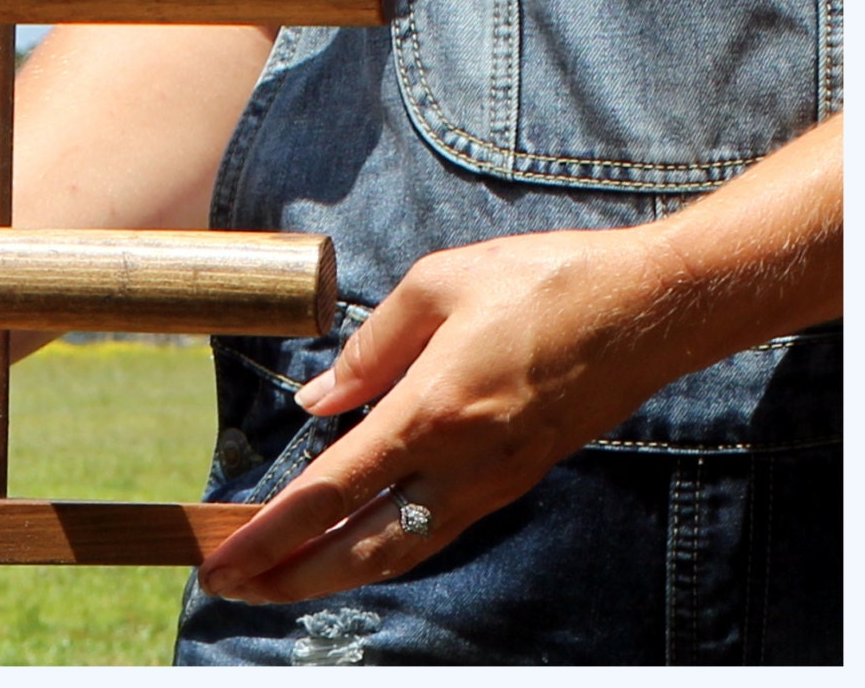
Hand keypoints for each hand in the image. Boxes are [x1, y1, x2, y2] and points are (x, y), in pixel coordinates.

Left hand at [196, 225, 694, 603]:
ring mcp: (493, 480)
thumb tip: (318, 400)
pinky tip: (357, 545)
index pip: (328, 493)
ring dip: (332, 574)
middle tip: (229, 588)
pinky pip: (436, 532)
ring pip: (399, 552)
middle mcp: (460, 464)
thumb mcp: (438, 284)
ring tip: (279, 580)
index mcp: (430, 412)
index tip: (219, 562)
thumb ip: (369, 347)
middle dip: (286, 577)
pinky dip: (384, 551)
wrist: (650, 308)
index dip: (267, 536)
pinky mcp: (516, 477)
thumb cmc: (545, 281)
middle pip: (358, 549)